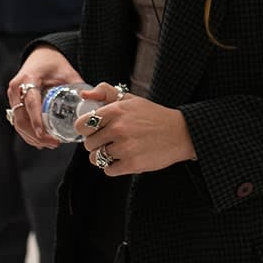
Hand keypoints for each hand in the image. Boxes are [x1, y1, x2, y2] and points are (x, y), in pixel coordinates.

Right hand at [6, 47, 82, 148]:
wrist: (40, 56)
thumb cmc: (54, 63)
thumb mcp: (67, 72)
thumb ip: (78, 87)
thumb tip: (91, 106)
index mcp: (28, 79)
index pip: (31, 104)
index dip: (36, 121)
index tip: (45, 135)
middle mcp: (16, 88)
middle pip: (21, 118)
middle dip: (36, 135)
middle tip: (54, 143)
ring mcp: (12, 96)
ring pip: (18, 123)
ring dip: (32, 137)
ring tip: (50, 144)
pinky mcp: (13, 102)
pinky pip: (18, 121)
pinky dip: (28, 133)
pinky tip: (40, 141)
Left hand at [79, 91, 197, 176]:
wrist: (180, 133)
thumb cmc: (154, 116)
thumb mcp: (131, 99)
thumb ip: (106, 92)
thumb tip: (85, 94)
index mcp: (116, 110)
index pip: (82, 124)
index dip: (85, 130)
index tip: (93, 131)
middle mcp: (119, 128)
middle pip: (88, 144)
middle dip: (96, 144)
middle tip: (109, 141)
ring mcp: (125, 147)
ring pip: (96, 158)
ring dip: (103, 157)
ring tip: (117, 151)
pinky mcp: (132, 164)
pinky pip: (108, 170)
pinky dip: (114, 167)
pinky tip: (124, 159)